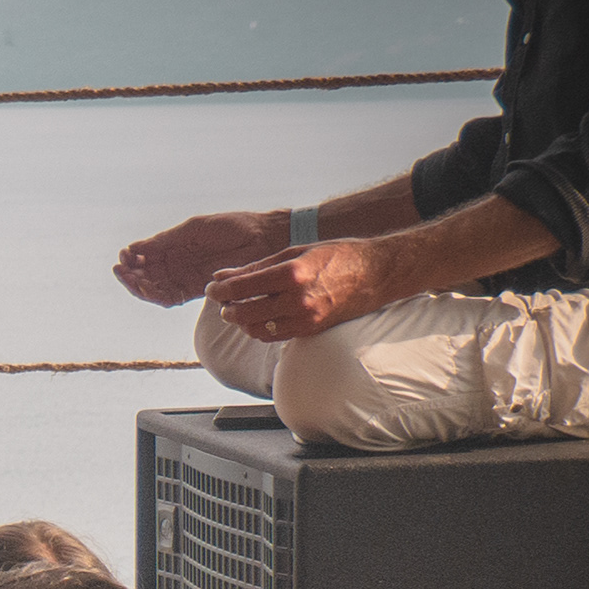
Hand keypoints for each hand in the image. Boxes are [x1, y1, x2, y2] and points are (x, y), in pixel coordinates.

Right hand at [114, 208, 289, 305]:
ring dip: (138, 287)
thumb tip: (134, 248)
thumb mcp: (193, 228)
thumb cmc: (232, 227)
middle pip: (144, 276)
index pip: (143, 257)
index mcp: (173, 246)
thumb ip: (165, 240)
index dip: (130, 259)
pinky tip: (149, 289)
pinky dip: (156, 296)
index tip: (124, 256)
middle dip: (129, 275)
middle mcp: (176, 265)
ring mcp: (184, 278)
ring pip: (153, 289)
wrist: (263, 238)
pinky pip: (169, 298)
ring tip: (133, 280)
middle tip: (122, 271)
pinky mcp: (196, 291)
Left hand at [203, 237, 392, 343]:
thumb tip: (222, 276)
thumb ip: (256, 267)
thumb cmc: (336, 256)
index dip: (220, 290)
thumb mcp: (294, 252)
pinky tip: (256, 317)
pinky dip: (259, 329)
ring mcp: (305, 319)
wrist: (376, 274)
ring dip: (240, 321)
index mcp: (292, 274)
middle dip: (226, 308)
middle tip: (220, 300)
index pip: (241, 288)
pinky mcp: (310, 330)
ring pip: (256, 329)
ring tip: (236, 309)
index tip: (212, 288)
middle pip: (244, 312)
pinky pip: (273, 336)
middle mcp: (297, 300)